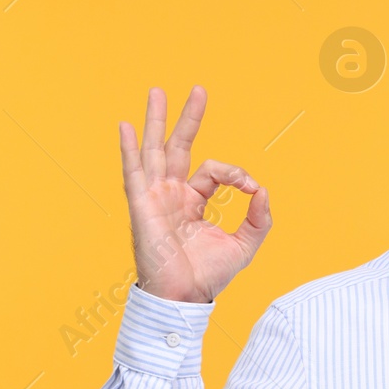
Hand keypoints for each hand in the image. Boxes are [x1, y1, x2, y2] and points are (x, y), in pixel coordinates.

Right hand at [119, 86, 270, 302]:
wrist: (184, 298)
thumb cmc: (207, 276)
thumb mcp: (244, 245)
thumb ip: (259, 219)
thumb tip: (263, 190)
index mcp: (193, 201)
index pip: (213, 170)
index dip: (235, 173)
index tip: (250, 188)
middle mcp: (172, 194)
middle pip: (179, 147)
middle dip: (188, 118)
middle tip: (199, 89)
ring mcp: (155, 197)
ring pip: (155, 151)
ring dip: (156, 120)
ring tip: (157, 91)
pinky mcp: (142, 206)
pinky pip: (134, 172)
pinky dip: (129, 149)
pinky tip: (125, 126)